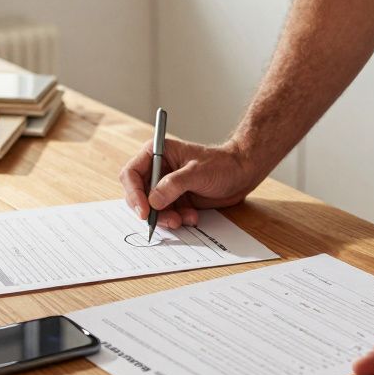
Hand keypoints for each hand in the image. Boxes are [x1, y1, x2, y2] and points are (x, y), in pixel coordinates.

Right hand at [118, 138, 261, 228]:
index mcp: (157, 153)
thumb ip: (173, 185)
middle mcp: (157, 170)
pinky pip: (166, 215)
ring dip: (166, 218)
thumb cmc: (222, 164)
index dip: (134, 193)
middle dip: (151, 211)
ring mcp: (165, 186)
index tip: (145, 211)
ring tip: (184, 219)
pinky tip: (192, 217)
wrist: (241, 174)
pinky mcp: (175, 200)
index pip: (131, 174)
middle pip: (138, 195)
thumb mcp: (197, 172)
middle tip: (168, 220)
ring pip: (152, 209)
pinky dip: (177, 219)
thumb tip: (153, 201)